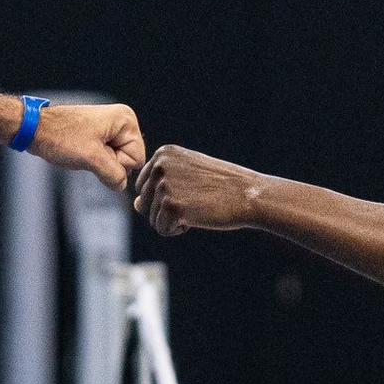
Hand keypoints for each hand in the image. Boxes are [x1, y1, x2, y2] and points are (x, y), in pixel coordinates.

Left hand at [28, 102, 144, 189]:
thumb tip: (121, 186)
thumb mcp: (91, 159)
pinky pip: (106, 158)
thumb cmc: (60, 136)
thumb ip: (114, 175)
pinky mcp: (100, 136)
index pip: (137, 158)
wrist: (36, 129)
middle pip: (129, 160)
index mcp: (125, 120)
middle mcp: (122, 122)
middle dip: (109, 163)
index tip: (97, 153)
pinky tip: (81, 152)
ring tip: (83, 151)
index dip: (117, 164)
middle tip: (88, 152)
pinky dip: (94, 161)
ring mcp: (111, 129)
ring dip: (100, 163)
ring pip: (116, 161)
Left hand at [131, 145, 260, 235]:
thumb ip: (160, 185)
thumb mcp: (188, 176)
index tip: (190, 191)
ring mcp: (165, 185)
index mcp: (163, 153)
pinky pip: (162, 229)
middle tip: (195, 201)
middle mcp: (160, 166)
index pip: (144, 186)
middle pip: (145, 203)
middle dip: (167, 210)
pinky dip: (178, 230)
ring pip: (152, 218)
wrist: (247, 194)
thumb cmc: (220, 186)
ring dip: (174, 220)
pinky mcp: (171, 207)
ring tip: (198, 207)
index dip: (165, 196)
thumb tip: (136, 204)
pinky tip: (197, 217)